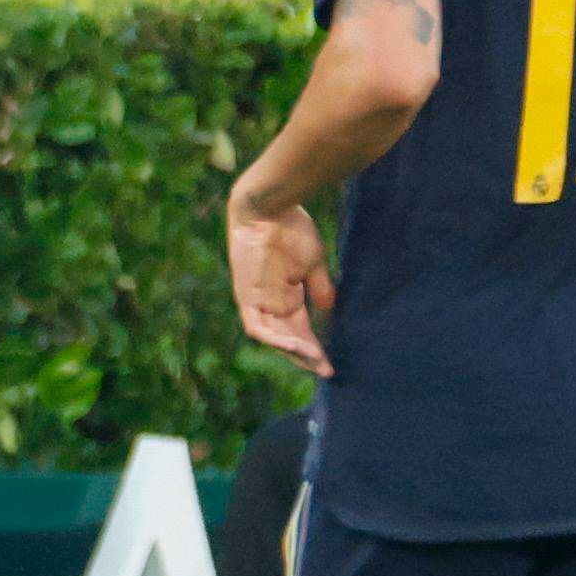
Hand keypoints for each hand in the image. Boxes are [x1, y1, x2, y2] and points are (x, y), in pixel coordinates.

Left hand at [226, 177, 334, 374]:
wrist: (270, 206)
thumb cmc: (292, 229)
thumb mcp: (313, 263)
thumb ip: (320, 288)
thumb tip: (329, 310)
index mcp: (286, 297)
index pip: (300, 331)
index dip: (314, 348)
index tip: (330, 364)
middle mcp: (270, 305)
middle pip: (287, 340)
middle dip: (306, 357)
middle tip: (326, 368)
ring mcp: (256, 302)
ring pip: (273, 338)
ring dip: (293, 351)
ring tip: (315, 359)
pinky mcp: (245, 297)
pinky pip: (257, 328)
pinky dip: (275, 339)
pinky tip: (296, 345)